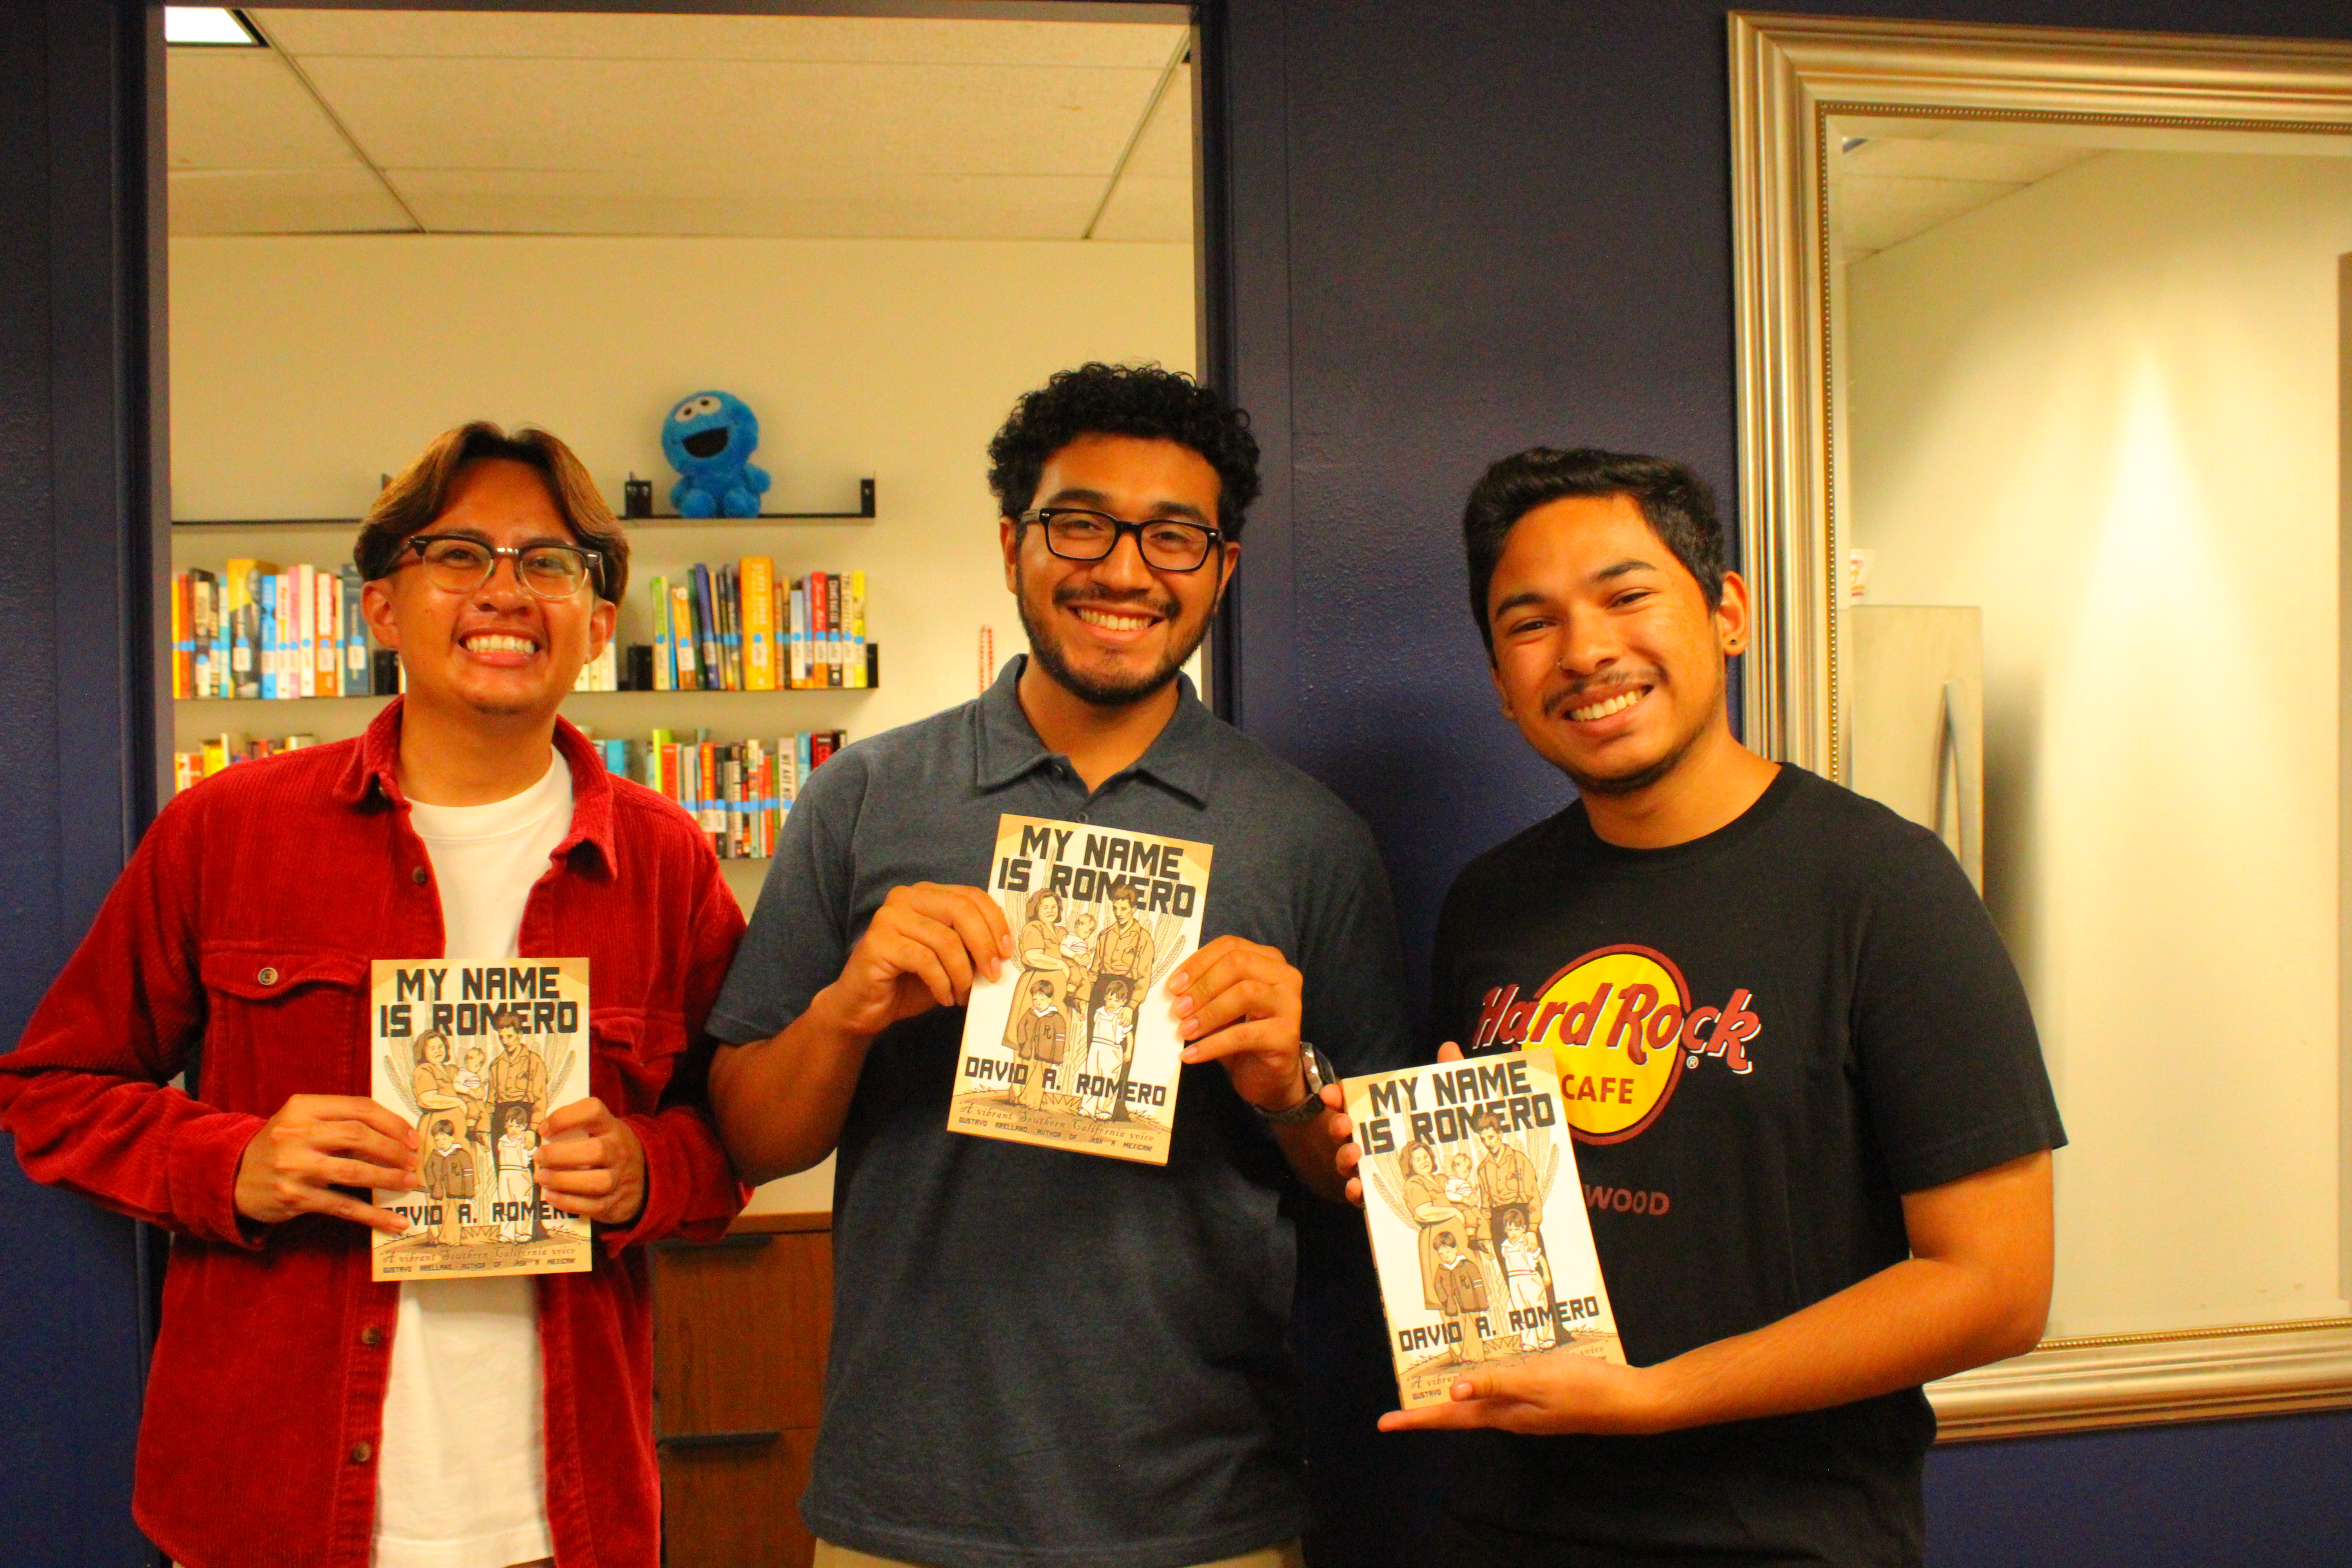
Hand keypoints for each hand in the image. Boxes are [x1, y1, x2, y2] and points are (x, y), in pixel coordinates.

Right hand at [235, 1095, 420, 1234]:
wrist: (233, 1177)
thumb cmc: (282, 1146)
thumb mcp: (302, 1122)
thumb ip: (340, 1123)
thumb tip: (396, 1137)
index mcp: (302, 1107)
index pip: (359, 1108)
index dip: (392, 1123)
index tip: (412, 1137)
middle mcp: (296, 1134)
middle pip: (358, 1137)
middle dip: (394, 1149)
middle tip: (414, 1161)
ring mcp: (294, 1167)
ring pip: (353, 1171)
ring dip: (388, 1178)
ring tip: (409, 1182)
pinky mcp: (294, 1198)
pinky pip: (343, 1206)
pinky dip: (373, 1215)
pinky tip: (394, 1221)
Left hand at [535, 1097, 646, 1225]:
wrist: (644, 1178)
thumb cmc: (610, 1150)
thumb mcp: (603, 1131)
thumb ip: (578, 1129)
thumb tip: (539, 1135)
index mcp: (612, 1127)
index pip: (593, 1111)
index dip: (565, 1117)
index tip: (543, 1129)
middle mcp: (619, 1150)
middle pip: (596, 1151)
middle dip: (560, 1155)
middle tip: (539, 1157)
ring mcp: (621, 1178)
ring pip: (597, 1182)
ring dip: (563, 1180)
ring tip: (541, 1177)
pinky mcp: (616, 1203)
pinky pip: (593, 1206)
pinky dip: (568, 1202)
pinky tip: (550, 1196)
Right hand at [819, 883, 1010, 1037]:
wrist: (864, 1007)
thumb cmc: (910, 982)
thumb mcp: (949, 959)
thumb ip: (971, 944)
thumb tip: (1006, 948)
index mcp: (926, 893)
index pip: (971, 896)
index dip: (995, 922)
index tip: (1008, 951)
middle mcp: (905, 897)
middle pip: (961, 911)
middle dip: (984, 946)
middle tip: (994, 975)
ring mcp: (888, 917)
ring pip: (945, 940)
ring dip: (963, 973)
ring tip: (963, 994)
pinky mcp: (877, 942)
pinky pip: (925, 960)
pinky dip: (942, 983)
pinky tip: (944, 998)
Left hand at [1169, 935, 1308, 1112]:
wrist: (1267, 1074)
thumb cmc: (1241, 1032)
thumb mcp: (1221, 1003)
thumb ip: (1205, 988)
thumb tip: (1174, 989)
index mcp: (1267, 959)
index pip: (1229, 946)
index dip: (1198, 963)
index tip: (1173, 986)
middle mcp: (1284, 975)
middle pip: (1238, 964)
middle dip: (1203, 986)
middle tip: (1178, 1009)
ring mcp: (1290, 1003)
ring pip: (1245, 994)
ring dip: (1208, 1013)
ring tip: (1184, 1030)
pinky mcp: (1287, 1035)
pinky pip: (1244, 1034)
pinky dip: (1213, 1044)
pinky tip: (1191, 1054)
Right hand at [1334, 1040, 1463, 1205]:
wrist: (1472, 1182)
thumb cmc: (1451, 1134)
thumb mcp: (1452, 1103)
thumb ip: (1449, 1076)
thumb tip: (1449, 1046)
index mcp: (1383, 1119)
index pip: (1353, 1105)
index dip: (1338, 1098)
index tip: (1329, 1093)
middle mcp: (1373, 1144)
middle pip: (1345, 1135)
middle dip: (1338, 1126)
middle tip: (1344, 1123)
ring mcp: (1375, 1171)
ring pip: (1348, 1165)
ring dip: (1344, 1158)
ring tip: (1353, 1153)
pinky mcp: (1383, 1198)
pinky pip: (1363, 1197)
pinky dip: (1355, 1191)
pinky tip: (1356, 1187)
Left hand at [1377, 1348, 1669, 1434]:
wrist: (1630, 1402)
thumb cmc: (1585, 1388)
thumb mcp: (1537, 1381)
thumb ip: (1497, 1384)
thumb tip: (1454, 1390)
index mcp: (1505, 1414)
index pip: (1451, 1416)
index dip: (1417, 1418)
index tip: (1385, 1422)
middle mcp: (1511, 1415)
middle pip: (1460, 1413)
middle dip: (1429, 1410)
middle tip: (1401, 1409)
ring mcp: (1528, 1409)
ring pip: (1481, 1403)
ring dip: (1455, 1398)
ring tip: (1433, 1388)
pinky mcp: (1544, 1398)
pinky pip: (1504, 1392)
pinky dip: (1487, 1383)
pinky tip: (1488, 1371)